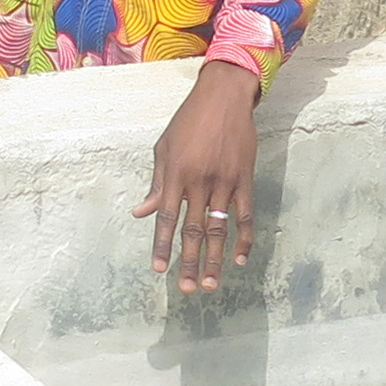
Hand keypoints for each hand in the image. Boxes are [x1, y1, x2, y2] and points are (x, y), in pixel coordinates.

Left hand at [136, 61, 262, 291]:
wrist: (224, 97)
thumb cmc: (188, 121)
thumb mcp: (164, 148)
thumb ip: (156, 183)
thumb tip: (140, 212)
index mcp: (176, 174)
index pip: (166, 218)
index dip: (162, 245)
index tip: (159, 269)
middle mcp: (199, 182)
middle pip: (193, 230)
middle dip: (188, 262)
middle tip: (186, 288)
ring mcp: (224, 182)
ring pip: (218, 229)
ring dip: (215, 259)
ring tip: (210, 284)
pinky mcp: (244, 179)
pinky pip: (244, 215)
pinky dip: (243, 239)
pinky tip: (240, 259)